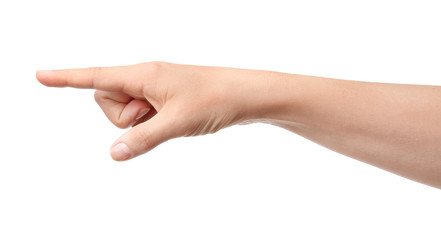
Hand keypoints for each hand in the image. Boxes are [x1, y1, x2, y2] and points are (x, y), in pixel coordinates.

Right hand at [36, 62, 271, 160]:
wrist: (245, 95)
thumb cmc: (214, 100)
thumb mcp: (175, 123)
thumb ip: (141, 138)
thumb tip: (113, 153)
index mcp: (143, 74)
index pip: (96, 77)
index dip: (66, 78)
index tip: (40, 76)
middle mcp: (145, 78)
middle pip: (107, 100)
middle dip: (122, 117)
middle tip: (153, 117)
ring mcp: (154, 89)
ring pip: (125, 111)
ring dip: (139, 121)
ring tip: (168, 117)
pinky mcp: (164, 99)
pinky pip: (142, 114)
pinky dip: (150, 122)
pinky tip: (172, 120)